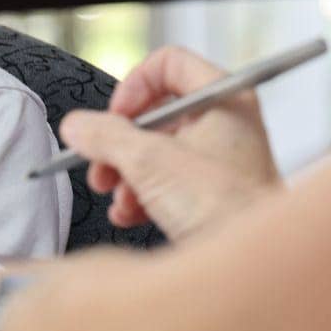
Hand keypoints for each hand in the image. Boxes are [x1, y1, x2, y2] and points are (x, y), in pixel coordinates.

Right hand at [63, 45, 282, 239]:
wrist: (253, 266)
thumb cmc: (225, 207)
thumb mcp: (150, 162)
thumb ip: (106, 137)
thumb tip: (78, 127)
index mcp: (224, 98)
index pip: (169, 64)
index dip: (134, 87)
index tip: (115, 117)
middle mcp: (227, 124)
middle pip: (157, 114)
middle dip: (121, 142)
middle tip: (101, 163)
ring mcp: (221, 161)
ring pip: (159, 152)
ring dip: (127, 174)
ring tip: (115, 195)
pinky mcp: (213, 195)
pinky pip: (169, 182)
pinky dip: (144, 196)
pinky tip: (130, 214)